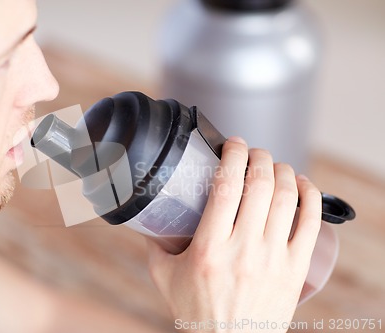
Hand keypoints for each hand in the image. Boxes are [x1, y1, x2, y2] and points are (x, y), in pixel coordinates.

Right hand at [146, 137, 321, 332]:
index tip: (232, 143)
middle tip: (252, 152)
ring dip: (282, 170)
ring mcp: (274, 258)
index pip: (226, 187)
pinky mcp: (295, 269)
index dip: (232, 156)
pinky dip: (310, 196)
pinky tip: (301, 185)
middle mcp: (244, 249)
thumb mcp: (164, 276)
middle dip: (258, 156)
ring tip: (273, 164)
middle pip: (259, 184)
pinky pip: (311, 223)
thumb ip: (154, 245)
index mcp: (209, 248)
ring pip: (286, 198)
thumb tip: (150, 218)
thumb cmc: (196, 312)